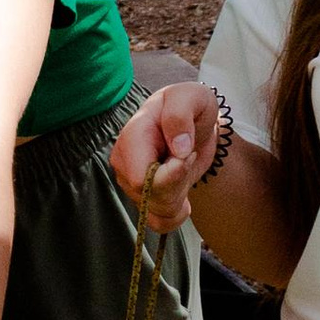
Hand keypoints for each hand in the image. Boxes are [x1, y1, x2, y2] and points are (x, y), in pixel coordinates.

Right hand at [110, 83, 219, 232]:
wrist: (195, 122)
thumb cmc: (191, 106)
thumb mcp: (193, 96)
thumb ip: (180, 114)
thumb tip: (179, 147)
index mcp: (133, 135)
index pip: (141, 177)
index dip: (171, 174)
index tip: (189, 153)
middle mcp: (124, 161)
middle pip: (148, 196)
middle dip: (178, 184)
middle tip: (190, 157)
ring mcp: (130, 181)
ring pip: (155, 211)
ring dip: (179, 197)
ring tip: (186, 170)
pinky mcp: (141, 197)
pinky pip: (157, 223)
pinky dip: (176, 216)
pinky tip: (184, 198)